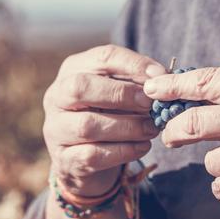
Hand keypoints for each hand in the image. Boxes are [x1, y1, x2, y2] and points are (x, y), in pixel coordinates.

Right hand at [43, 45, 164, 196]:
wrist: (85, 161)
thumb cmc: (108, 116)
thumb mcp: (120, 93)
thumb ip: (138, 83)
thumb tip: (164, 78)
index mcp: (74, 70)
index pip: (102, 57)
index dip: (134, 64)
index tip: (161, 76)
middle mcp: (56, 96)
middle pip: (81, 87)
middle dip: (121, 94)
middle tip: (150, 103)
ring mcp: (55, 128)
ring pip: (87, 125)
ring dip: (127, 127)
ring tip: (151, 129)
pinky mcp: (63, 159)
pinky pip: (91, 155)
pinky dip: (122, 151)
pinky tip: (142, 147)